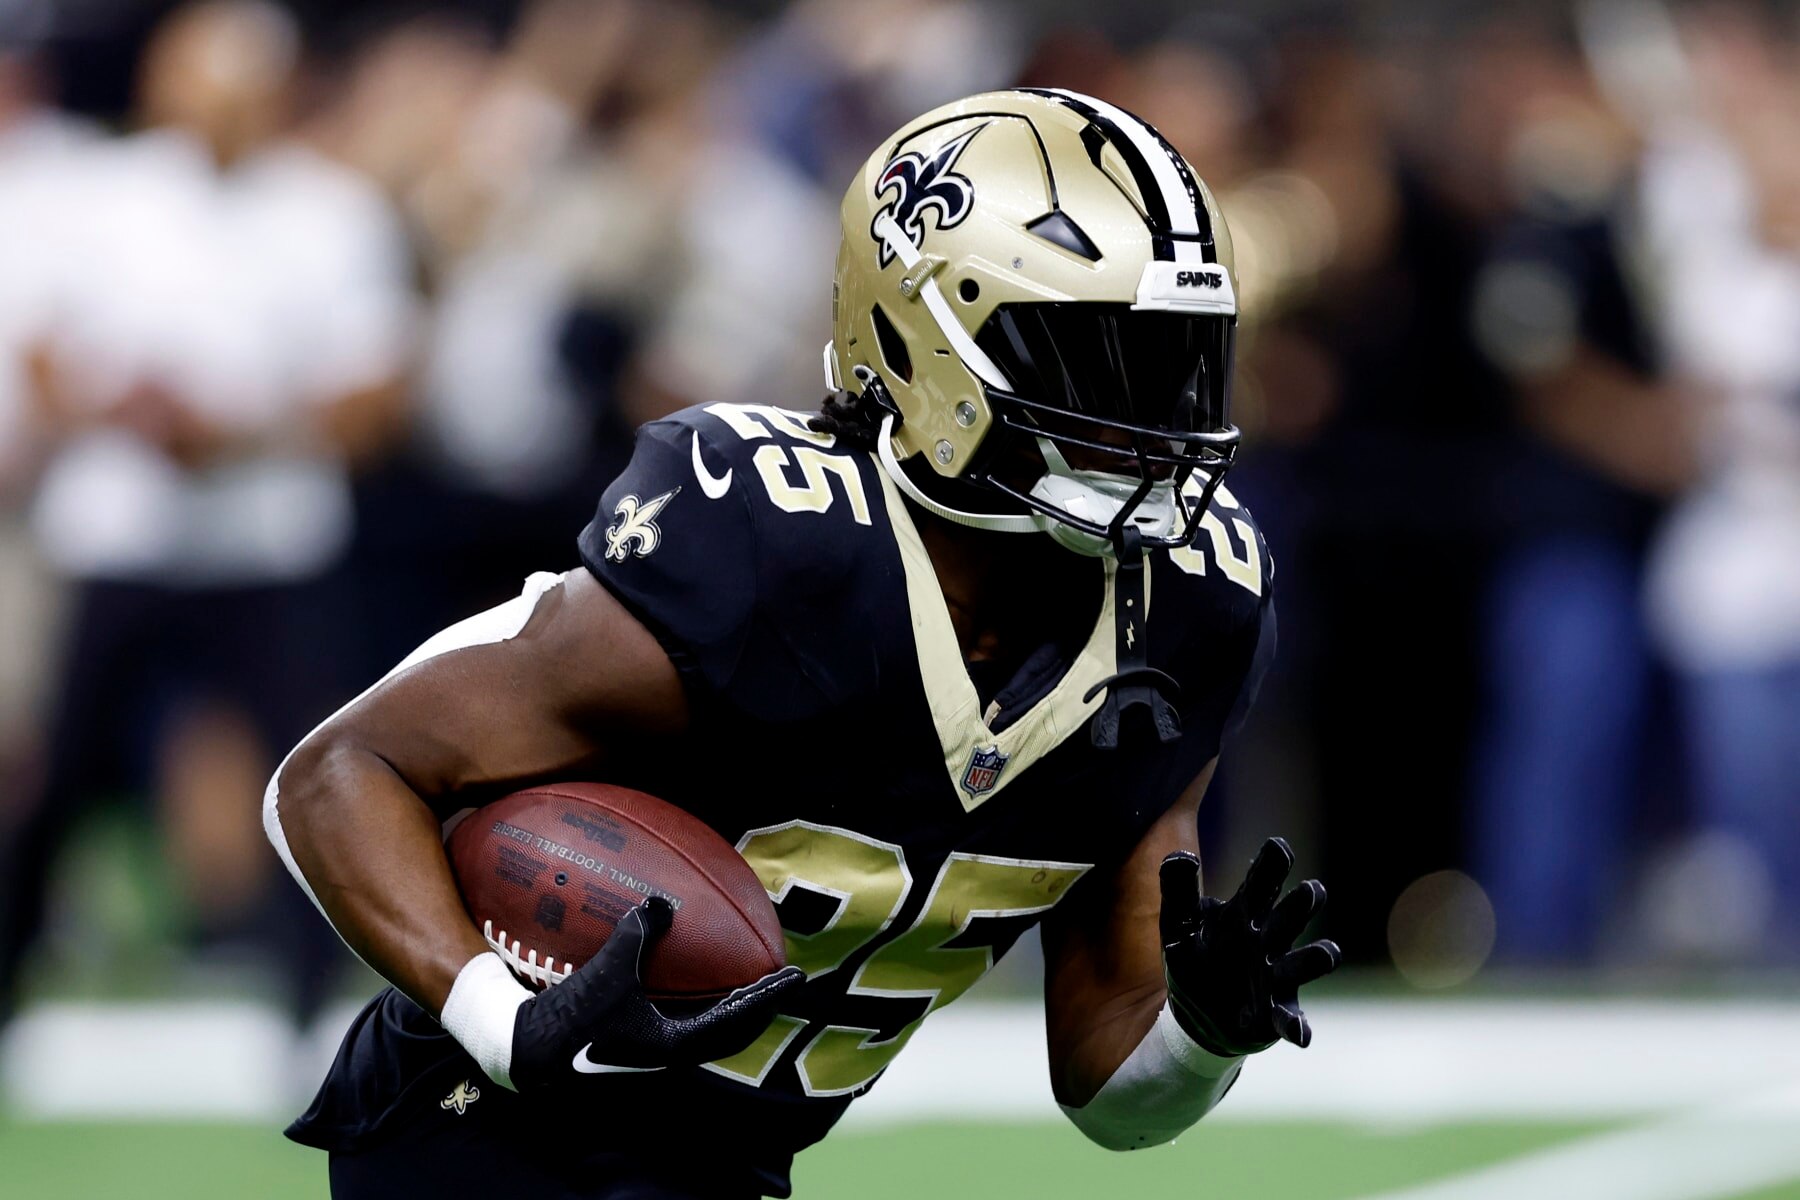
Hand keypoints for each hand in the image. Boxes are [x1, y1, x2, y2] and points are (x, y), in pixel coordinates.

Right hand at [509, 896, 803, 1090]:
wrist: (529, 1054)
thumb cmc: (571, 1016)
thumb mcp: (608, 969)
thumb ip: (638, 932)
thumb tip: (661, 900)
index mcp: (677, 1044)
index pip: (739, 1019)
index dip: (770, 996)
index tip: (796, 978)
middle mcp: (672, 1056)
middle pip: (732, 1032)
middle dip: (757, 1006)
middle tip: (778, 980)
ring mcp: (655, 1057)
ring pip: (709, 1034)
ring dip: (730, 1010)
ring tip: (744, 984)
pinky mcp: (636, 1051)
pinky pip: (683, 1026)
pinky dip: (699, 1007)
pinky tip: (687, 987)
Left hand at [1160, 837, 1339, 1056]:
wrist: (1195, 1015)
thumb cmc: (1195, 960)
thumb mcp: (1177, 926)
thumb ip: (1177, 891)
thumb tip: (1181, 855)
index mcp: (1246, 915)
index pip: (1262, 883)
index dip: (1272, 865)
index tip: (1279, 848)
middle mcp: (1269, 940)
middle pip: (1291, 916)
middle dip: (1303, 904)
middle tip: (1312, 890)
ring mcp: (1277, 977)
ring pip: (1303, 963)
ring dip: (1316, 958)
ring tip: (1327, 953)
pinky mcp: (1275, 1014)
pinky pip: (1290, 1019)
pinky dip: (1296, 1026)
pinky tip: (1299, 1033)